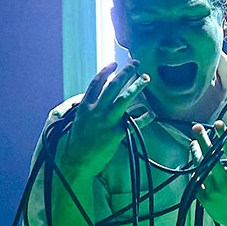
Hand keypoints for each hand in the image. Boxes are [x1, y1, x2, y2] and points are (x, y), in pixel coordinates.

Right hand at [57, 62, 148, 182]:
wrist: (75, 162)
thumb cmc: (74, 144)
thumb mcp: (74, 121)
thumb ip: (82, 109)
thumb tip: (85, 99)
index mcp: (85, 106)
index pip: (96, 83)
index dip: (106, 71)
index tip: (114, 63)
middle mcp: (96, 110)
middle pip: (113, 86)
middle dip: (126, 72)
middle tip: (136, 64)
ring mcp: (106, 122)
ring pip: (124, 98)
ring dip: (136, 86)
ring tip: (146, 78)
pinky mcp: (115, 134)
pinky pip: (133, 123)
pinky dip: (144, 118)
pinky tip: (152, 114)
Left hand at [188, 120, 226, 225]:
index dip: (223, 136)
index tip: (217, 124)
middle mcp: (226, 182)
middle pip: (211, 157)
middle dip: (203, 141)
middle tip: (197, 128)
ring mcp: (213, 192)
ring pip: (200, 168)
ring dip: (195, 154)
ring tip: (193, 143)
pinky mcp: (205, 200)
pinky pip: (195, 182)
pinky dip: (193, 171)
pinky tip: (194, 162)